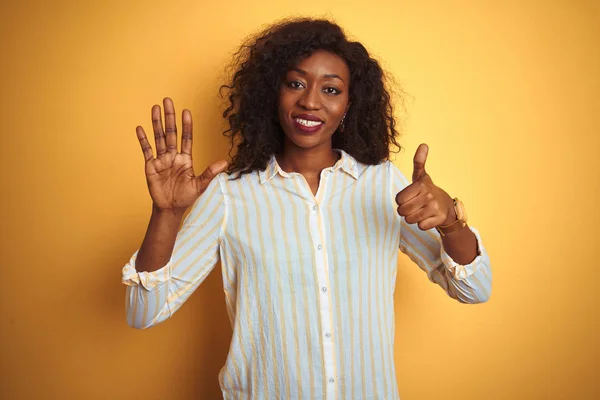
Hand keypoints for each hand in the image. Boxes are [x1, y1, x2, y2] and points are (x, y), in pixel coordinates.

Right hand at [135, 97, 228, 213]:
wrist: (170, 208)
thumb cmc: (186, 197)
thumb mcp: (200, 185)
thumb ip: (210, 173)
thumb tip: (225, 163)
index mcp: (185, 159)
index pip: (186, 138)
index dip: (186, 125)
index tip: (186, 112)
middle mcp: (173, 156)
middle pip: (171, 133)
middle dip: (169, 117)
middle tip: (168, 100)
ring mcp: (161, 160)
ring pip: (158, 137)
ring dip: (156, 123)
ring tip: (155, 107)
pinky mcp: (151, 166)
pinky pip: (147, 150)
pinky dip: (143, 140)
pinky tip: (140, 128)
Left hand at [395, 144, 455, 230]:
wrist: (448, 206)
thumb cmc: (428, 191)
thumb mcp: (422, 176)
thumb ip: (418, 162)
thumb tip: (424, 144)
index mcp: (421, 186)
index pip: (398, 200)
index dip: (401, 201)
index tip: (410, 198)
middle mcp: (428, 196)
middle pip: (402, 211)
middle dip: (406, 211)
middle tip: (414, 206)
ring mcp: (434, 208)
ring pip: (410, 220)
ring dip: (413, 218)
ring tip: (421, 211)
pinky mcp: (438, 219)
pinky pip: (420, 226)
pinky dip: (422, 224)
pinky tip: (428, 217)